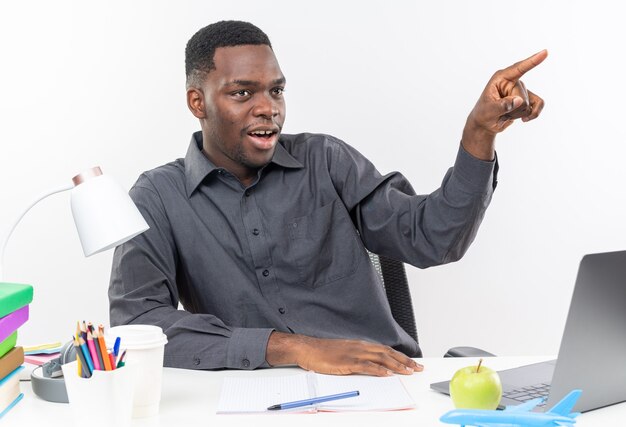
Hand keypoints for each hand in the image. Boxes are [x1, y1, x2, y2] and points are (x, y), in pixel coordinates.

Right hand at [266, 331, 422, 375]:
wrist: (308, 349)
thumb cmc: (324, 352)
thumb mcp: (345, 353)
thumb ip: (358, 358)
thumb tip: (372, 367)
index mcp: (360, 345)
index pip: (385, 350)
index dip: (400, 356)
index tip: (412, 362)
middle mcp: (360, 347)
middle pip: (387, 353)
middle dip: (404, 360)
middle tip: (418, 367)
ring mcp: (354, 354)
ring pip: (380, 358)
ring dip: (396, 365)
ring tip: (409, 371)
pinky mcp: (347, 362)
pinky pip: (366, 365)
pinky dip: (378, 369)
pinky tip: (387, 373)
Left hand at [462, 49, 547, 159]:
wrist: (486, 124)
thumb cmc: (483, 113)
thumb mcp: (489, 110)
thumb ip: (502, 105)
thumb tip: (519, 101)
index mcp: (501, 78)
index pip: (519, 68)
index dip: (532, 61)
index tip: (545, 52)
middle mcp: (513, 81)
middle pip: (523, 97)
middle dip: (513, 109)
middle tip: (500, 112)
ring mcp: (521, 89)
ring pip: (529, 104)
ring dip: (517, 114)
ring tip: (505, 113)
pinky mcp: (527, 98)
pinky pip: (539, 104)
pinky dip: (534, 114)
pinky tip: (524, 120)